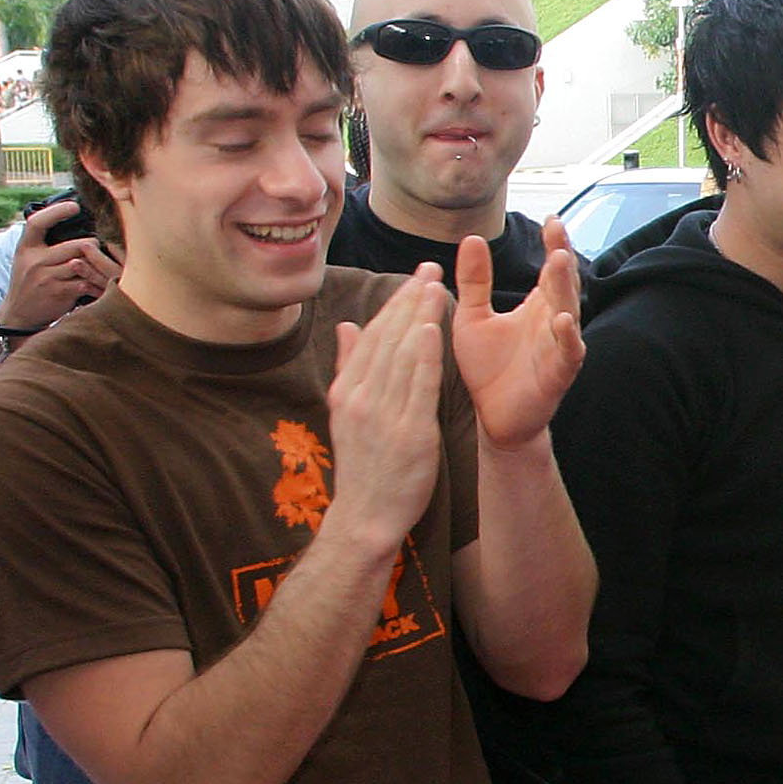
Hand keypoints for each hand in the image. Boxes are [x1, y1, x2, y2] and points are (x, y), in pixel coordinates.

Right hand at [0, 199, 121, 329]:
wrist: (18, 314)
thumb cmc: (28, 281)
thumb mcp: (26, 258)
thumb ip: (42, 242)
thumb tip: (67, 217)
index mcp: (25, 248)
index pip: (37, 223)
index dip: (57, 211)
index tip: (75, 206)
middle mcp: (34, 261)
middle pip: (75, 245)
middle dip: (93, 246)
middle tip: (101, 247)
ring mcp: (46, 278)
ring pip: (83, 263)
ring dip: (97, 265)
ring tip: (105, 264)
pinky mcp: (59, 293)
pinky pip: (86, 282)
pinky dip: (96, 282)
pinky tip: (101, 282)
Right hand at [322, 267, 448, 557]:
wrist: (366, 516)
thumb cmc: (364, 465)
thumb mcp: (346, 413)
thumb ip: (349, 368)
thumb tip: (347, 326)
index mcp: (346, 390)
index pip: (372, 336)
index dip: (393, 303)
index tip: (412, 277)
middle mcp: (360, 397)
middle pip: (387, 338)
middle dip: (409, 299)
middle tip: (430, 267)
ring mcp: (382, 414)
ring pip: (402, 354)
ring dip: (419, 316)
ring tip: (436, 285)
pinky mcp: (408, 431)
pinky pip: (417, 386)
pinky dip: (424, 355)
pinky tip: (433, 328)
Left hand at [452, 220, 583, 448]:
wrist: (490, 419)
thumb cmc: (486, 369)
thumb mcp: (473, 317)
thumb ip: (475, 281)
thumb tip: (471, 238)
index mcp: (536, 307)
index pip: (550, 270)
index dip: (553, 244)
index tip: (550, 218)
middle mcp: (552, 323)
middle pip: (563, 285)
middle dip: (561, 258)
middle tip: (557, 232)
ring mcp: (558, 349)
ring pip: (569, 312)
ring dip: (565, 289)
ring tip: (559, 262)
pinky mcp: (558, 376)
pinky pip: (568, 354)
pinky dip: (568, 338)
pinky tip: (563, 320)